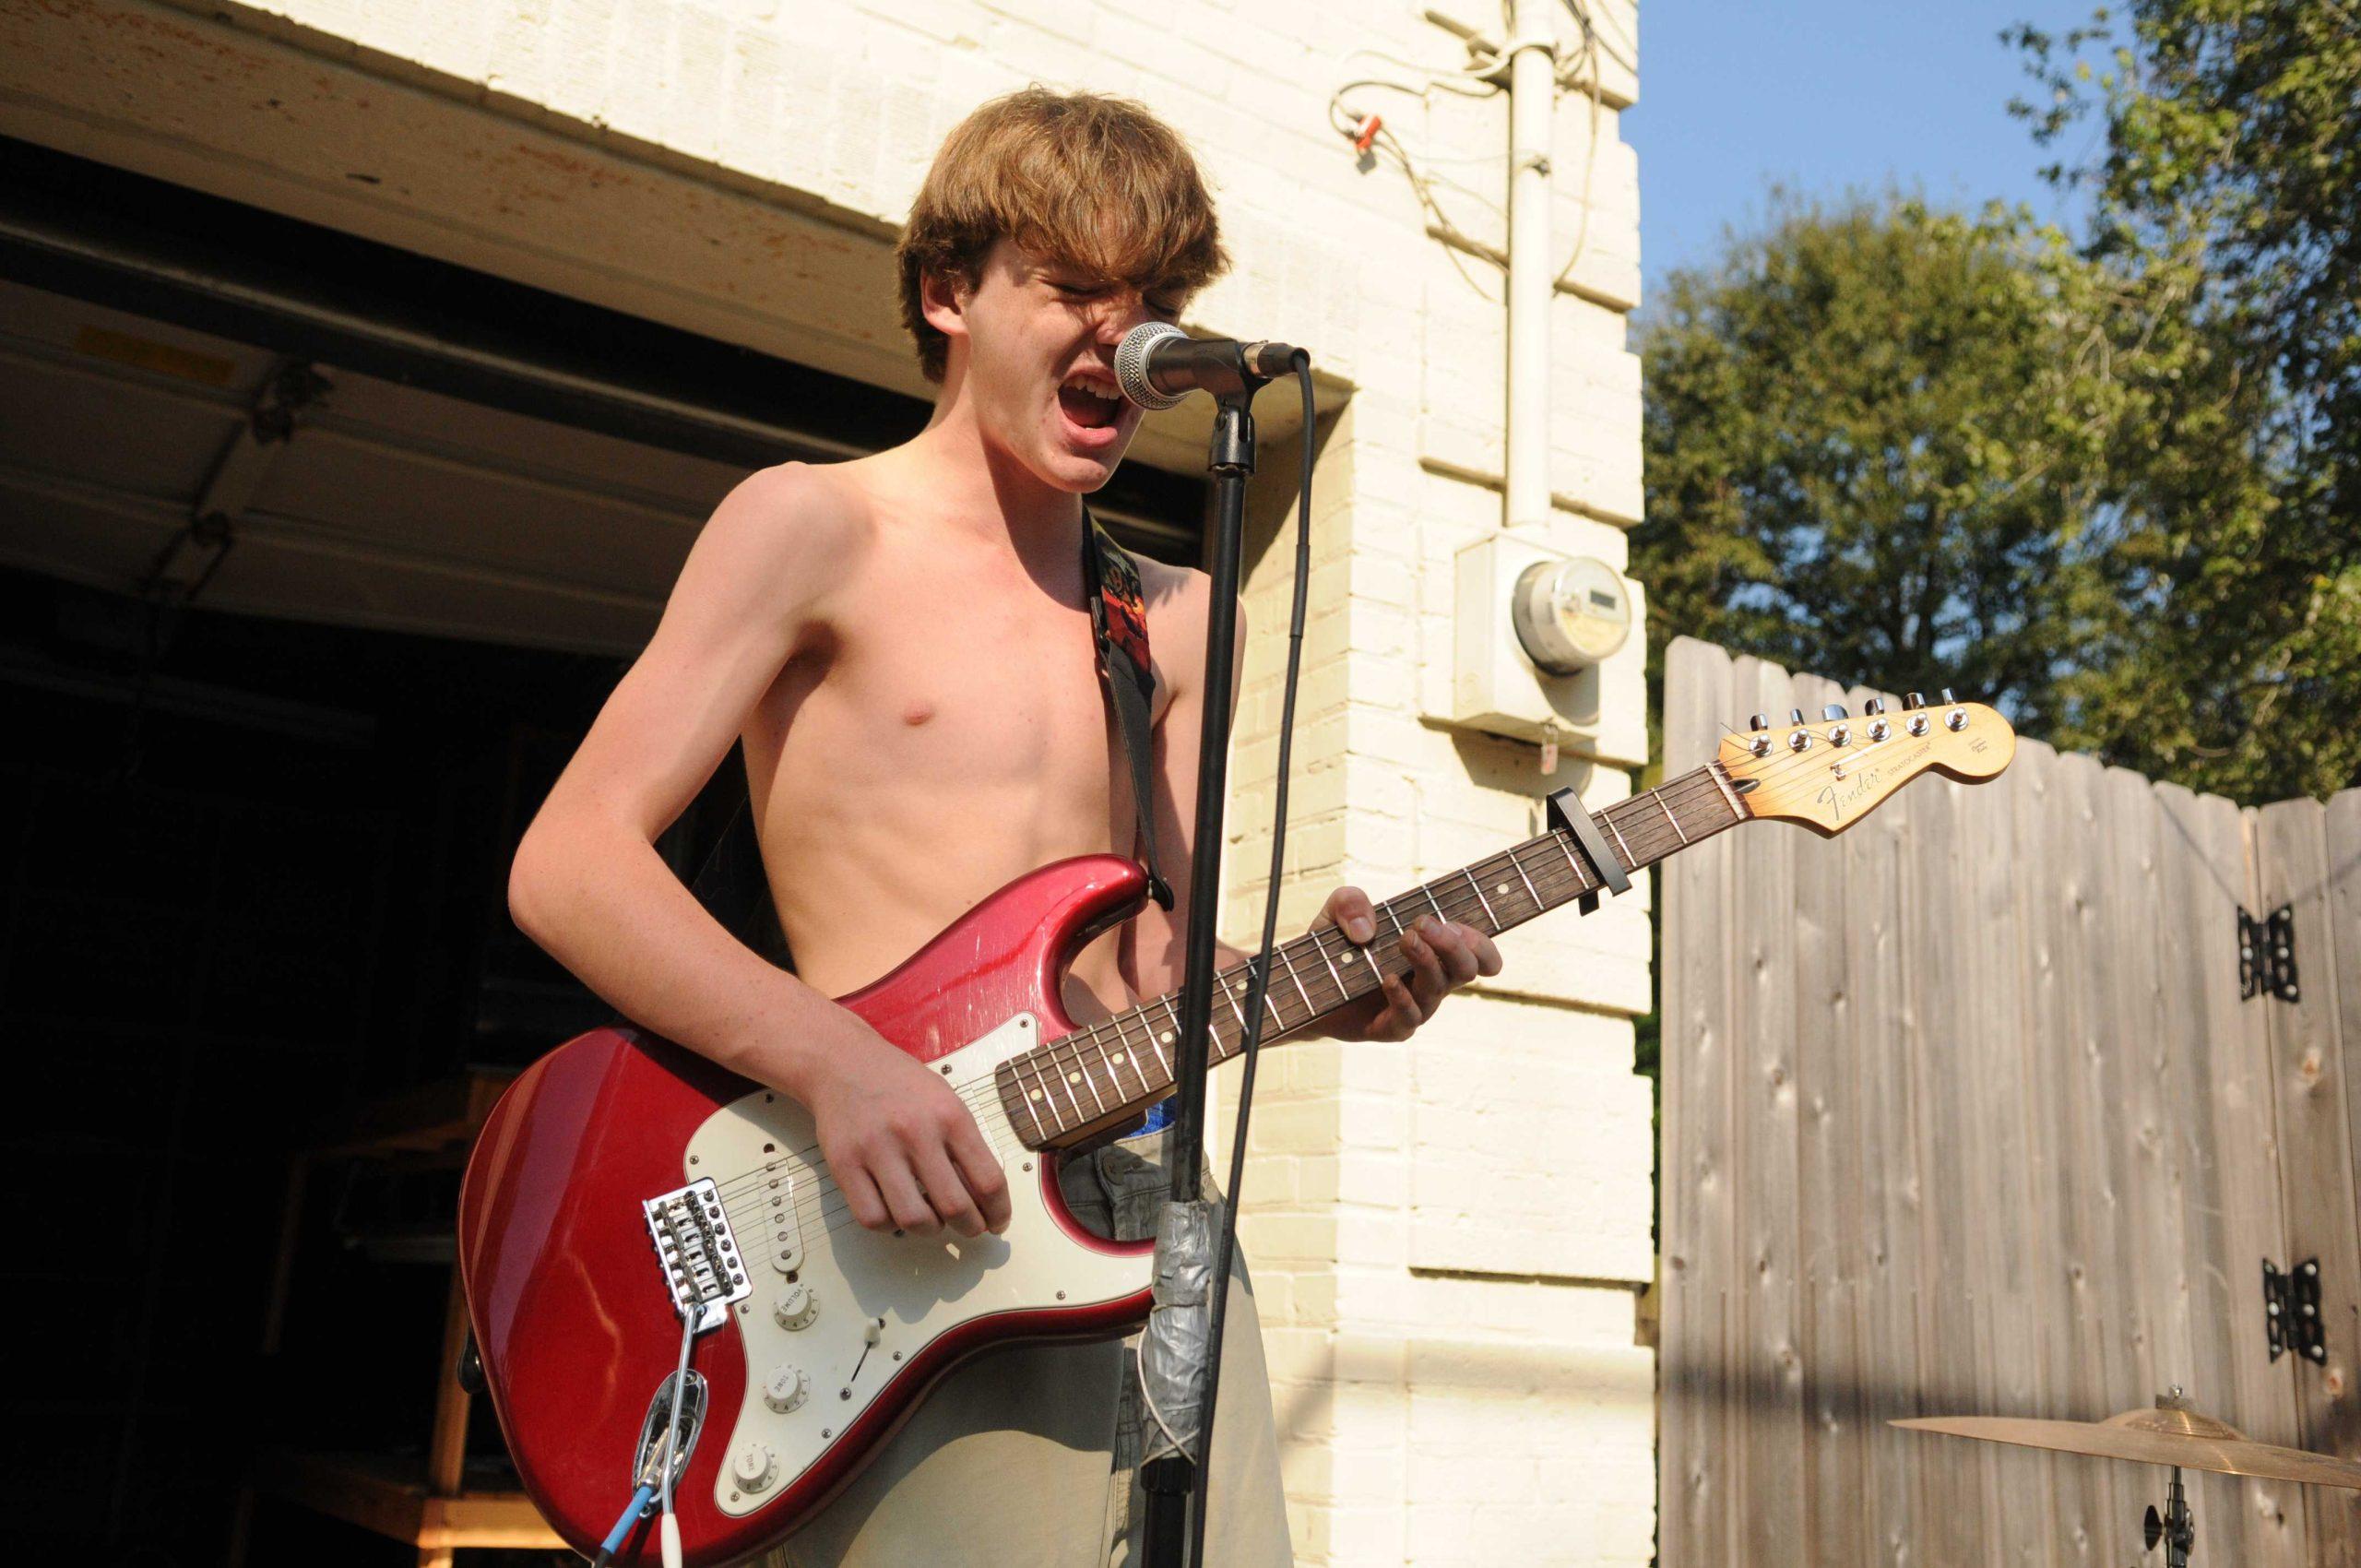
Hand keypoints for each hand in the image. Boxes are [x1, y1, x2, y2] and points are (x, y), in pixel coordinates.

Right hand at [794, 1014, 1012, 1237]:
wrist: (843, 1062)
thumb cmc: (899, 1083)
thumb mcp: (946, 1099)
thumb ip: (965, 1143)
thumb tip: (984, 1196)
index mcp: (949, 1115)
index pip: (987, 1179)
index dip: (998, 1211)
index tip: (997, 1221)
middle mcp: (915, 1132)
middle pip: (954, 1206)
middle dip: (970, 1227)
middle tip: (970, 1228)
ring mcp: (877, 1149)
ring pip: (913, 1219)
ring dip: (930, 1230)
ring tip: (933, 1221)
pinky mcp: (845, 1165)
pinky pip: (873, 1217)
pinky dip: (890, 1226)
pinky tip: (896, 1213)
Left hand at [1314, 886, 1500, 1042]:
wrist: (1303, 991)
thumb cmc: (1333, 949)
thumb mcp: (1334, 914)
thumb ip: (1349, 902)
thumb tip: (1367, 928)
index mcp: (1433, 954)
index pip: (1477, 953)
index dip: (1478, 942)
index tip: (1453, 923)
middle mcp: (1430, 981)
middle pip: (1467, 968)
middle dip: (1453, 944)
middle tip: (1422, 924)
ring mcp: (1414, 1006)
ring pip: (1437, 988)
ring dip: (1426, 961)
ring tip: (1405, 939)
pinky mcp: (1390, 1028)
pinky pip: (1408, 1018)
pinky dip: (1402, 997)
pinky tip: (1387, 979)